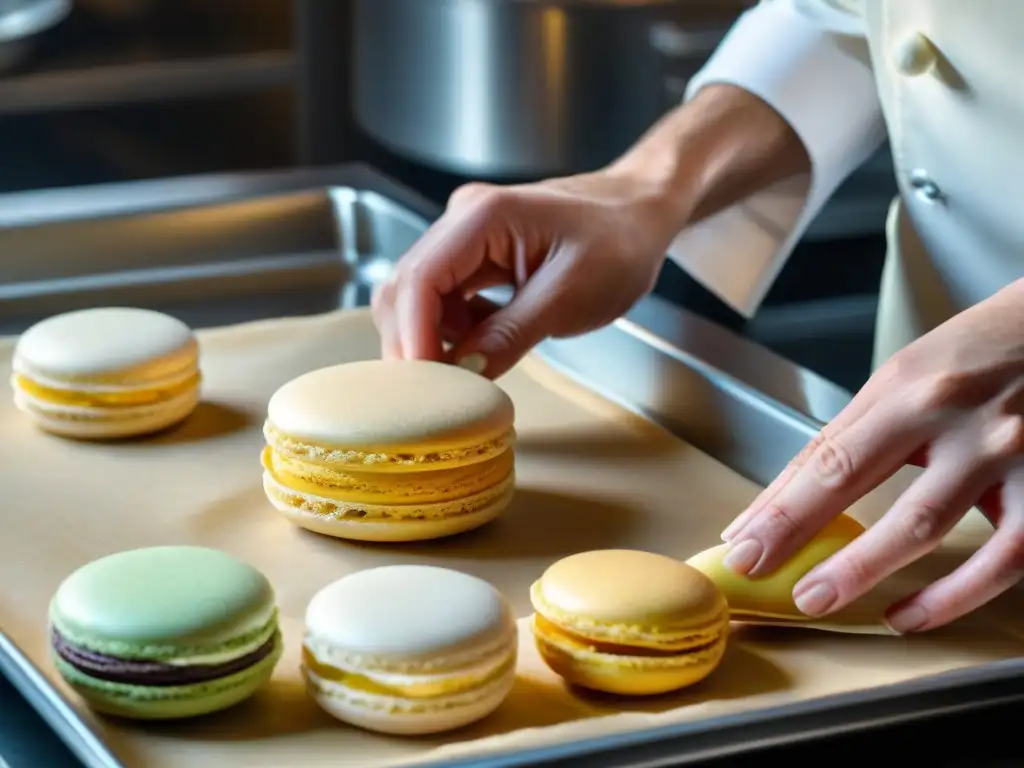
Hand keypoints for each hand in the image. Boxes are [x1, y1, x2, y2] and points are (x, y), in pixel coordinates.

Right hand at [371, 170, 684, 378]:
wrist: (641, 215)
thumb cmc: (619, 241)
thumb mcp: (570, 296)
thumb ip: (510, 334)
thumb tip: (462, 373)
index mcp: (484, 216)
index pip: (421, 278)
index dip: (414, 335)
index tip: (424, 383)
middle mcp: (463, 219)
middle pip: (406, 286)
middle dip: (411, 341)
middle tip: (430, 392)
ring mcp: (465, 236)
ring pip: (418, 296)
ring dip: (429, 338)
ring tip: (459, 373)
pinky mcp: (474, 256)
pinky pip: (443, 298)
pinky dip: (450, 330)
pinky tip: (476, 348)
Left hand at [719, 281, 1023, 632]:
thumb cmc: (987, 353)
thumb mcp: (909, 376)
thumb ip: (855, 434)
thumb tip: (789, 495)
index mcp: (907, 386)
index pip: (826, 454)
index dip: (778, 504)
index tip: (742, 542)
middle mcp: (951, 415)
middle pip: (856, 481)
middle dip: (796, 531)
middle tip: (758, 570)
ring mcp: (1004, 452)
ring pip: (922, 525)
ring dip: (860, 568)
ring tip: (815, 598)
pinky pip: (1001, 559)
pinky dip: (951, 597)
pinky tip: (909, 616)